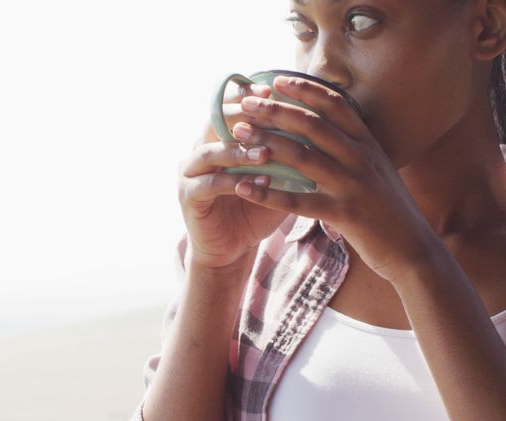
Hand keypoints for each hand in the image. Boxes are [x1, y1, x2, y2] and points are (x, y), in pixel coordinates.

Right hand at [177, 84, 290, 270]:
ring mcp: (189, 173)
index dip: (246, 95)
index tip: (271, 87)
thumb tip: (318, 120)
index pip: (227, 106)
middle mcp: (198, 150)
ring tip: (266, 152)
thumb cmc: (257, 208)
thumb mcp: (274, 175)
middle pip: (214, 122)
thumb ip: (286, 150)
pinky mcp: (187, 197)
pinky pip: (210, 185)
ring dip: (239, 151)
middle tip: (266, 112)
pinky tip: (258, 183)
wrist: (232, 248)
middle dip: (241, 116)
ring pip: (211, 152)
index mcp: (217, 138)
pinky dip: (234, 183)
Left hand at [229, 75, 440, 284]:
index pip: (335, 104)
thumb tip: (327, 129)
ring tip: (238, 135)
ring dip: (267, 142)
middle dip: (276, 110)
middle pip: (312, 124)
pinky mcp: (344, 215)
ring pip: (302, 157)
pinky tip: (244, 188)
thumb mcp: (377, 170)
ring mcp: (353, 185)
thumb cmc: (389, 210)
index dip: (305, 89)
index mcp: (368, 144)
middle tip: (247, 103)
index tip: (276, 79)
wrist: (414, 249)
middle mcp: (361, 158)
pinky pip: (298, 202)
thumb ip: (354, 148)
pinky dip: (268, 194)